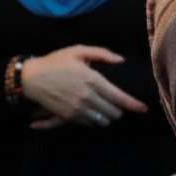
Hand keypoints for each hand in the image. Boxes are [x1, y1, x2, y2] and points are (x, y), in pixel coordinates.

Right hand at [20, 45, 146, 127]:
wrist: (31, 78)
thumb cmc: (55, 62)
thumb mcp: (78, 51)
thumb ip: (102, 54)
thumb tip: (121, 60)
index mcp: (92, 79)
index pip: (119, 97)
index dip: (134, 105)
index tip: (144, 109)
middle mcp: (87, 97)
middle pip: (113, 112)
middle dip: (118, 110)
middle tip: (115, 104)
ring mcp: (77, 109)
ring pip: (102, 121)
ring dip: (106, 116)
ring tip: (104, 109)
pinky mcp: (68, 117)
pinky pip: (88, 124)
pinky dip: (94, 121)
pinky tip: (92, 114)